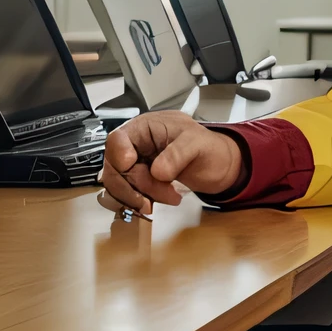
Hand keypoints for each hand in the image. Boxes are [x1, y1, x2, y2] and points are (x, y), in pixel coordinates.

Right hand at [97, 113, 242, 216]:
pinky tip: (160, 201)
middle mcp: (134, 145)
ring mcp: (134, 165)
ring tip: (170, 197)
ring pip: (117, 185)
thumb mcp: (198, 144)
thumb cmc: (208, 148)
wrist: (216, 166)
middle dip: (136, 186)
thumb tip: (157, 171)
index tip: (135, 169)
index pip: (117, 140)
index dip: (120, 157)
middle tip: (166, 194)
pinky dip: (139, 203)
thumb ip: (178, 153)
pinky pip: (125, 196)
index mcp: (144, 127)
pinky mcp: (137, 182)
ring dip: (138, 198)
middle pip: (114, 168)